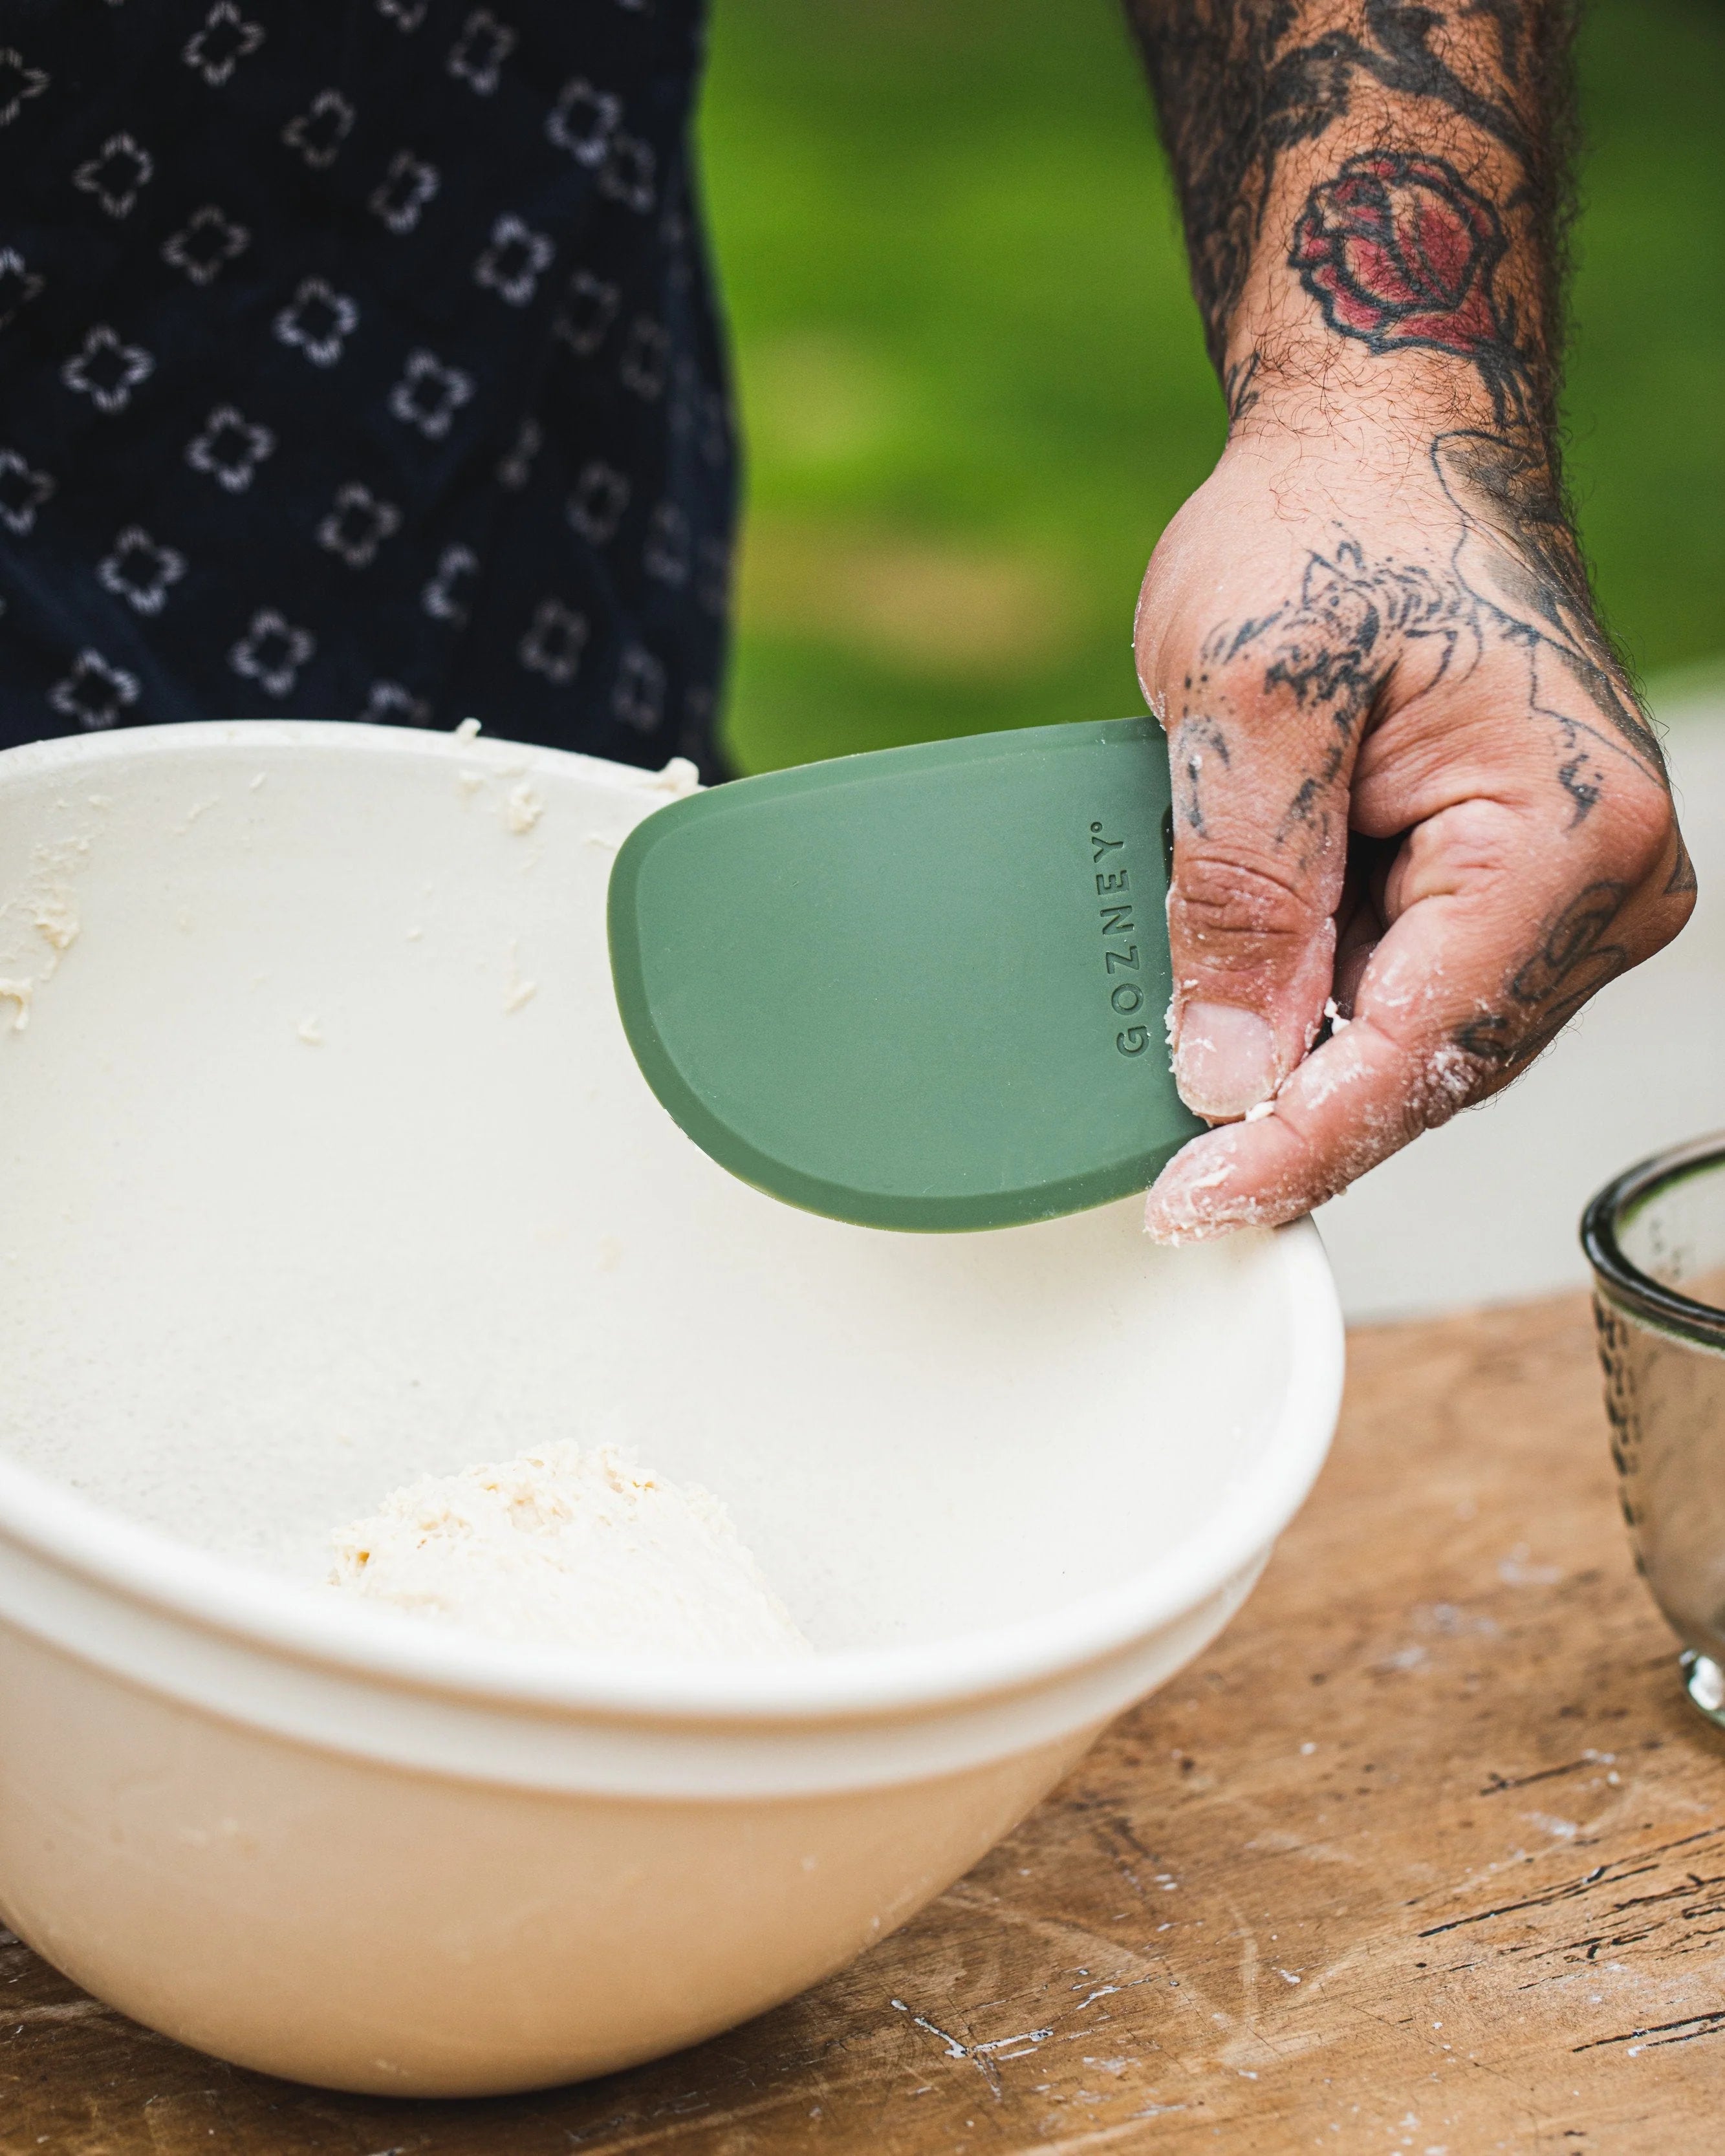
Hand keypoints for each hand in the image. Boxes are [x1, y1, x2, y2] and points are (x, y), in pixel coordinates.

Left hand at [1136, 420, 1692, 1242]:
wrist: (1390, 439)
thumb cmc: (1331, 527)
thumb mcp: (1251, 696)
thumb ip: (1244, 893)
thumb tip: (1229, 1072)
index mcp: (1563, 837)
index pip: (1418, 1052)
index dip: (1294, 1147)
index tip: (1189, 1208)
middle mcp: (1601, 881)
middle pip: (1430, 1066)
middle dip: (1297, 1117)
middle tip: (1167, 1176)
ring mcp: (1568, 887)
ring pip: (1420, 1040)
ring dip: (1307, 1061)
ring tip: (1190, 1060)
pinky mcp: (1516, 880)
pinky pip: (1413, 987)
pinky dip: (1325, 1006)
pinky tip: (1245, 1002)